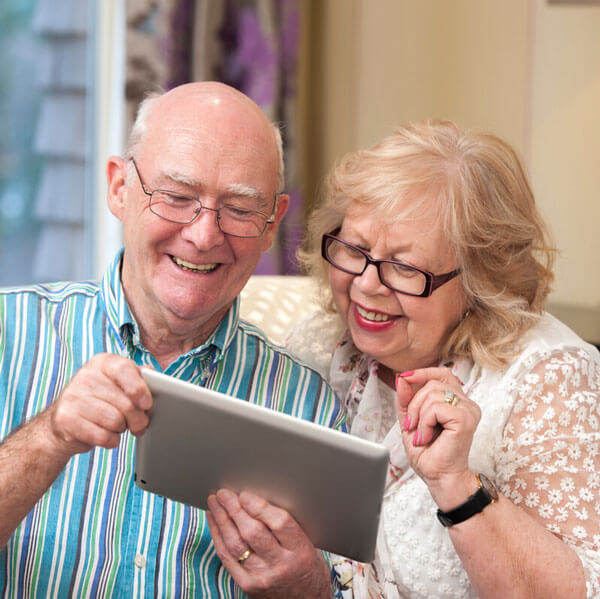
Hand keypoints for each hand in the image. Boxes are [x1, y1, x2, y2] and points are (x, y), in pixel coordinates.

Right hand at [44, 353, 151, 456]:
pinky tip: (105, 434)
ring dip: (122, 429)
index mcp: (102, 362)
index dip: (139, 388)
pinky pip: (103, 436)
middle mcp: (86, 376)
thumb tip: (154, 376)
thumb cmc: (100, 401)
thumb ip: (138, 377)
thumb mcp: (118, 383)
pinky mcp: (66, 419)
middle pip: (126, 403)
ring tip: (116, 425)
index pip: (124, 369)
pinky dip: (110, 440)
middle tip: (138, 423)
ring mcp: (73, 397)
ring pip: (116, 421)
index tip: (147, 404)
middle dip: (138, 418)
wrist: (65, 422)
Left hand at [206, 489, 330, 598]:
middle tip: (224, 492)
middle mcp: (281, 565)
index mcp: (301, 550)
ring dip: (222, 520)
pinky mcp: (248, 586)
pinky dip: (218, 536)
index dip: (259, 506)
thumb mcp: (307, 541)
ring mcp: (262, 577)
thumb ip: (286, 523)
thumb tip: (257, 496)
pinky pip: (228, 558)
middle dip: (234, 509)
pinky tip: (214, 522)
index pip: (278, 522)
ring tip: (215, 503)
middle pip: (252, 532)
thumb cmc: (306, 564)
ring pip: (236, 544)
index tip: (245, 493)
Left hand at [395, 367, 480, 499]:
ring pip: (432, 393)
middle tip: (413, 426)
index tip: (404, 378)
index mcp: (457, 401)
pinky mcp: (465, 419)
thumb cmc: (429, 453)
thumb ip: (406, 399)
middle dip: (414, 403)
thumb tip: (401, 378)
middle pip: (432, 383)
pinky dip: (425, 422)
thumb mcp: (411, 420)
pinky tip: (428, 437)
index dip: (422, 372)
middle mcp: (466, 403)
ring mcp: (468, 410)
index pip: (442, 373)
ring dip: (418, 415)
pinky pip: (436, 408)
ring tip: (422, 434)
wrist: (439, 477)